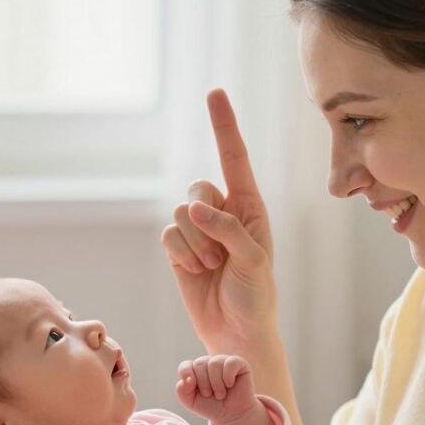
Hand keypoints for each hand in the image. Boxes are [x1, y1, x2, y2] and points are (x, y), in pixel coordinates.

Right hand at [161, 89, 277, 351]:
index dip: (224, 125)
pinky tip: (195, 271)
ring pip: (179, 214)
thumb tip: (193, 208)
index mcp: (250, 207)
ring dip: (193, 244)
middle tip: (218, 255)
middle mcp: (224, 212)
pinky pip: (167, 235)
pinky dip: (180, 254)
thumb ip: (228, 230)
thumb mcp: (254, 261)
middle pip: (197, 188)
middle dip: (203, 219)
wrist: (236, 332)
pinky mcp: (179, 248)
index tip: (215, 92)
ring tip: (212, 268)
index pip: (234, 158)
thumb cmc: (256, 296)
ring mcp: (199, 230)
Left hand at [175, 354, 258, 424]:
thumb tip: (187, 379)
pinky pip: (230, 363)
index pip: (186, 365)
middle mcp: (209, 363)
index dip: (187, 375)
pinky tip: (230, 384)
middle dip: (204, 383)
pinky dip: (228, 376)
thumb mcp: (191, 402)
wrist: (231, 416)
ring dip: (217, 383)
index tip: (192, 388)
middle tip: (210, 395)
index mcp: (195, 370)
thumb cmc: (211, 407)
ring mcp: (223, 361)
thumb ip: (182, 390)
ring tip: (221, 394)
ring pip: (214, 363)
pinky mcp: (239, 363)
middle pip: (199, 364)